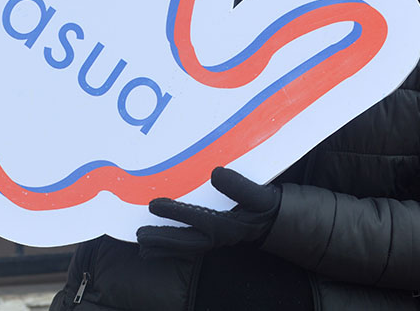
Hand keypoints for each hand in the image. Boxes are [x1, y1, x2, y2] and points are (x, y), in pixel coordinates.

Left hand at [137, 167, 279, 257]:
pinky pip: (190, 245)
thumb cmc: (270, 205)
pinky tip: (162, 246)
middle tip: (139, 235)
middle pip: (186, 240)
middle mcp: (219, 236)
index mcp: (229, 225)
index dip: (175, 211)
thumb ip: (241, 186)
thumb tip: (215, 173)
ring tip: (143, 246)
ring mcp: (216, 239)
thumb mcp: (261, 195)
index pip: (197, 218)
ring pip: (186, 246)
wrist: (279, 220)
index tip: (154, 205)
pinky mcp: (215, 238)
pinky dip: (174, 246)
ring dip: (164, 246)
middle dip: (162, 238)